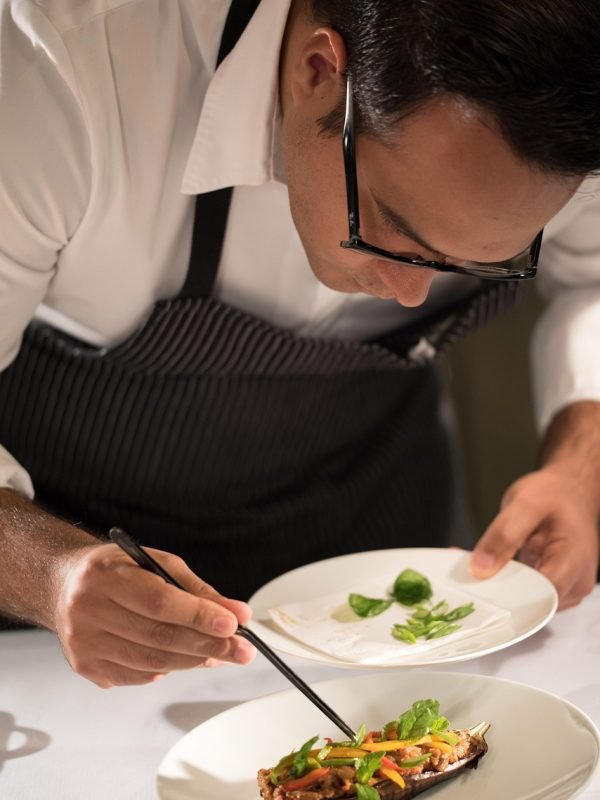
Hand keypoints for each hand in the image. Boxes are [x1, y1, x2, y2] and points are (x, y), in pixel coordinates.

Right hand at [53, 543, 255, 686]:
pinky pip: (138, 676)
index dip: (198, 615)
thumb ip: (197, 590)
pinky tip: (182, 659)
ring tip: (220, 655)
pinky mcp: (86, 666)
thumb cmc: (117, 570)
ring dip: (193, 661)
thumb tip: (236, 613)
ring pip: (151, 662)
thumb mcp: (157, 564)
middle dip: (207, 645)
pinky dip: (167, 670)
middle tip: (241, 649)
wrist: (65, 585)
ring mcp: (84, 643)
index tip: (232, 624)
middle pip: (157, 636)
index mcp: (105, 576)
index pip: (159, 601)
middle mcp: (88, 610)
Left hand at [469, 467, 598, 609]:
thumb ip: (503, 535)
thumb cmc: (554, 493)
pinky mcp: (555, 586)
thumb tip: (480, 569)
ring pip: (528, 602)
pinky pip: (529, 594)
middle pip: (532, 604)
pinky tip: (490, 568)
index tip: (476, 587)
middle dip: (497, 593)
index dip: (506, 598)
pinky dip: (507, 584)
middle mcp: (575, 582)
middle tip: (466, 576)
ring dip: (501, 589)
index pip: (539, 598)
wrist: (570, 489)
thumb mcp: (525, 504)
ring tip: (477, 567)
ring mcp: (567, 588)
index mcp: (573, 561)